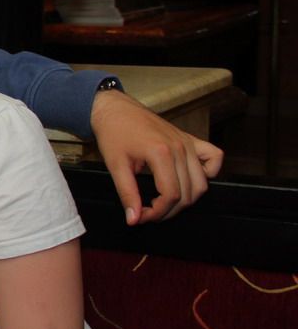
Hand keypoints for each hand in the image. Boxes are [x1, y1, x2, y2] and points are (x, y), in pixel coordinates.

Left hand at [91, 89, 223, 223]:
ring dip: (186, 199)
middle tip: (149, 212)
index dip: (157, 213)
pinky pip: (214, 158)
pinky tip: (188, 180)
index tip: (142, 216)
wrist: (115, 109)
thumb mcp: (115, 166)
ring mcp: (188, 143)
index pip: (171, 195)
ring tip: (164, 201)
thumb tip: (134, 219)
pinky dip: (208, 173)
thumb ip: (127, 194)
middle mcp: (180, 147)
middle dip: (169, 210)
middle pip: (188, 193)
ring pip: (201, 183)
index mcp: (161, 153)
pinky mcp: (190, 139)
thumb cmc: (114, 133)